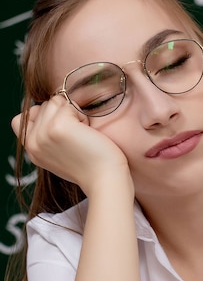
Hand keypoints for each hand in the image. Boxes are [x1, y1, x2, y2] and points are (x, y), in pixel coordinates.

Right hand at [11, 95, 130, 195]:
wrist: (104, 178)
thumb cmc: (90, 164)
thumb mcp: (59, 153)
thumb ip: (47, 136)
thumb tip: (46, 107)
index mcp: (31, 150)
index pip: (21, 119)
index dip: (43, 117)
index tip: (63, 132)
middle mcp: (32, 142)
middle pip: (43, 106)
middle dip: (63, 114)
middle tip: (76, 137)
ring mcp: (42, 134)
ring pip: (54, 102)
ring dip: (72, 113)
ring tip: (81, 134)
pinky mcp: (56, 126)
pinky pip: (68, 104)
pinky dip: (81, 114)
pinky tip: (87, 132)